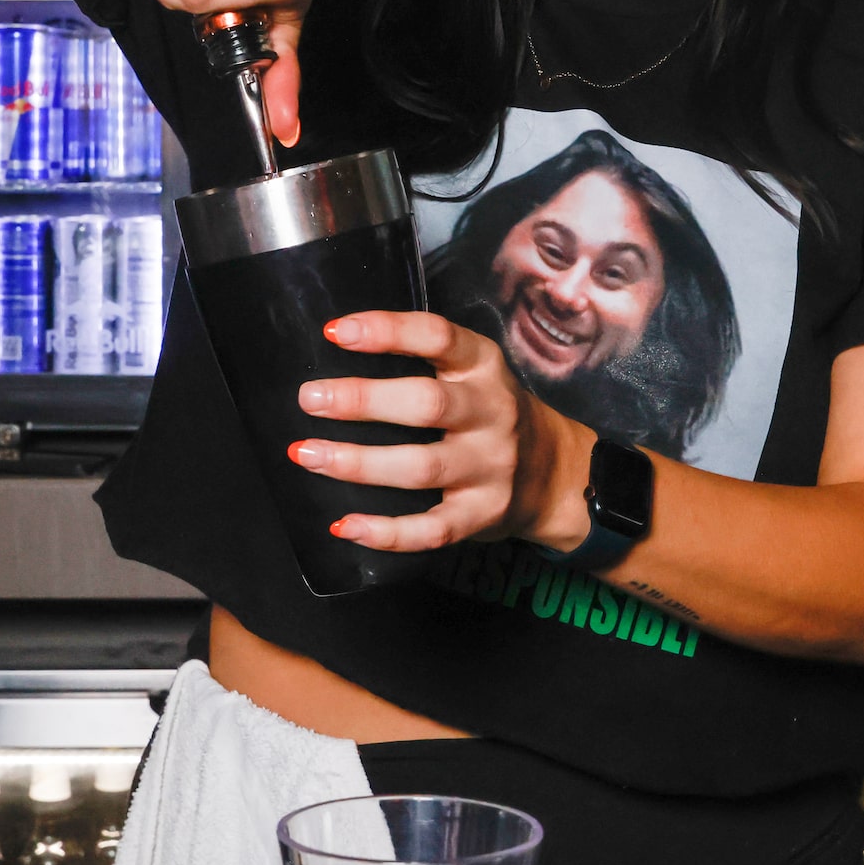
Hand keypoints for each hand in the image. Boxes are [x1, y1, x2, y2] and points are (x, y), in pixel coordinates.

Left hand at [289, 311, 594, 553]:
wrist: (555, 472)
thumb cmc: (489, 414)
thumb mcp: (473, 373)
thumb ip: (422, 361)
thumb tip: (336, 351)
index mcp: (484, 367)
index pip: (438, 337)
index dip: (386, 331)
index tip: (334, 332)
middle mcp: (492, 413)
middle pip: (427, 404)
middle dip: (362, 400)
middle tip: (310, 398)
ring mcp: (490, 467)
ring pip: (421, 467)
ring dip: (358, 462)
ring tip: (308, 454)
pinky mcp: (482, 515)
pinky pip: (432, 529)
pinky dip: (386, 533)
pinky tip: (346, 525)